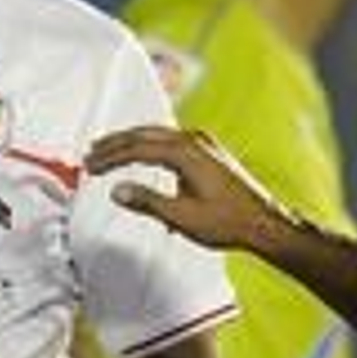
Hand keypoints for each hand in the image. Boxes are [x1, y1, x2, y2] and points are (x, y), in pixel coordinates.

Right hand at [84, 125, 292, 252]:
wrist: (265, 223)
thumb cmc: (229, 221)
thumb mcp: (182, 217)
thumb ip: (147, 202)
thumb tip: (117, 191)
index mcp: (186, 152)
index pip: (137, 148)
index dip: (110, 157)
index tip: (91, 166)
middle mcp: (195, 141)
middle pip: (145, 135)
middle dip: (116, 143)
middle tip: (92, 153)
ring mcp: (205, 144)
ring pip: (159, 135)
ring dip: (133, 142)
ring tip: (110, 150)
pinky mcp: (210, 152)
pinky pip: (173, 140)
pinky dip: (152, 145)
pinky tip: (145, 154)